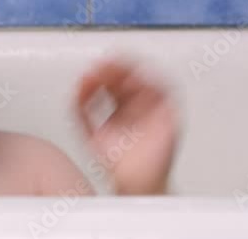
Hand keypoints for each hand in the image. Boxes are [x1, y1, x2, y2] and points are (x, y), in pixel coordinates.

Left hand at [75, 58, 179, 194]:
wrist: (134, 182)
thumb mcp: (91, 129)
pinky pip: (166, 90)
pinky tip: (135, 83)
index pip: (112, 79)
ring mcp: (153, 107)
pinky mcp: (168, 113)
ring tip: (115, 69)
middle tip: (100, 66)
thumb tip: (79, 86)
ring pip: (147, 76)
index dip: (101, 72)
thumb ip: (82, 108)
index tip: (88, 73)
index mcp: (120, 106)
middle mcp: (138, 104)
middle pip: (129, 73)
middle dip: (114, 66)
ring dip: (131, 69)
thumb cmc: (118, 162)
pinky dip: (152, 81)